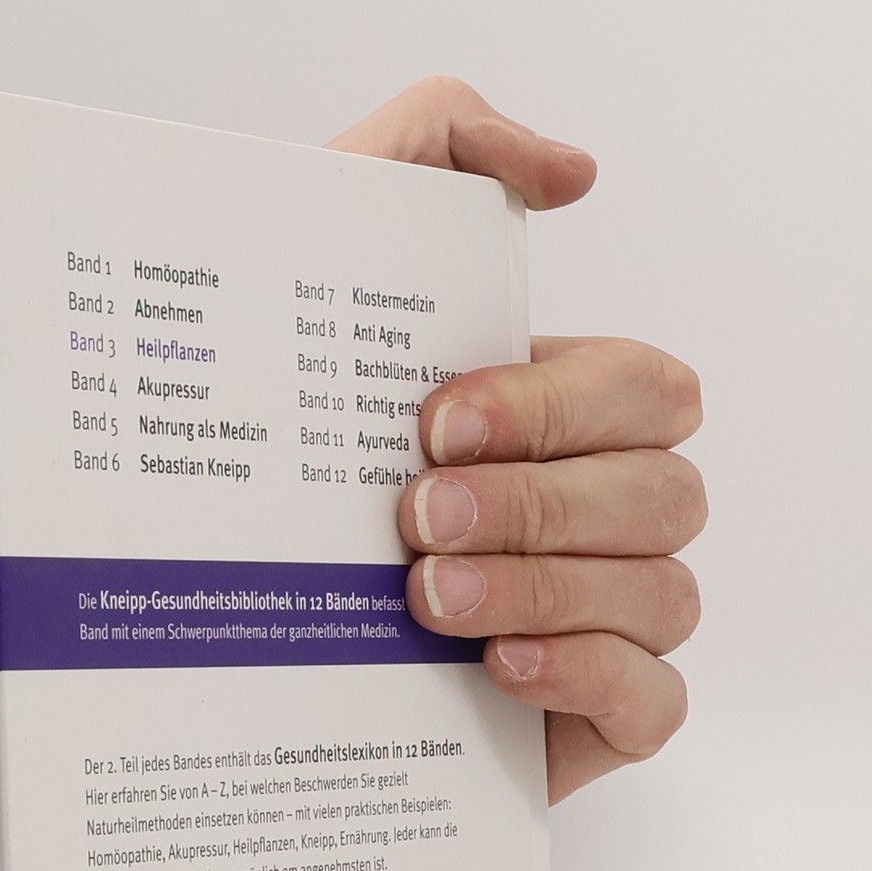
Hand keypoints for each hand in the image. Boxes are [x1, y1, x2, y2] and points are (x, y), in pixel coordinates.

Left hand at [331, 78, 705, 802]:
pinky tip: (496, 668)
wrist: (206, 631)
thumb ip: (432, 151)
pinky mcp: (596, 719)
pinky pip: (656, 700)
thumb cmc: (279, 456)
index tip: (432, 425)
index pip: (645, 391)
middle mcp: (600, 514)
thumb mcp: (322, 263)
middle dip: (539, 504)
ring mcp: (609, 619)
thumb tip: (570, 170)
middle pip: (662, 491)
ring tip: (427, 601)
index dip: (556, 406)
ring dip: (548, 588)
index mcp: (560, 421)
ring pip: (664, 592)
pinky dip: (587, 675)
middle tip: (414, 521)